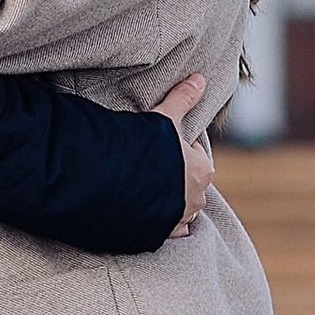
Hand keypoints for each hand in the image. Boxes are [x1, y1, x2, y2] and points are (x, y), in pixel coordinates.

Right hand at [153, 75, 212, 236]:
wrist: (112, 184)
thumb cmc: (143, 150)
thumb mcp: (164, 118)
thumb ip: (183, 99)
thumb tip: (200, 78)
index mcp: (201, 170)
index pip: (195, 157)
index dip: (176, 150)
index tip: (158, 147)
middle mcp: (196, 199)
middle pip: (189, 184)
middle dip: (174, 178)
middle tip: (148, 167)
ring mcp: (178, 220)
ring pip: (180, 209)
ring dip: (168, 201)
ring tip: (143, 189)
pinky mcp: (159, 236)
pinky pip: (167, 231)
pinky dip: (160, 224)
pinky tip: (144, 214)